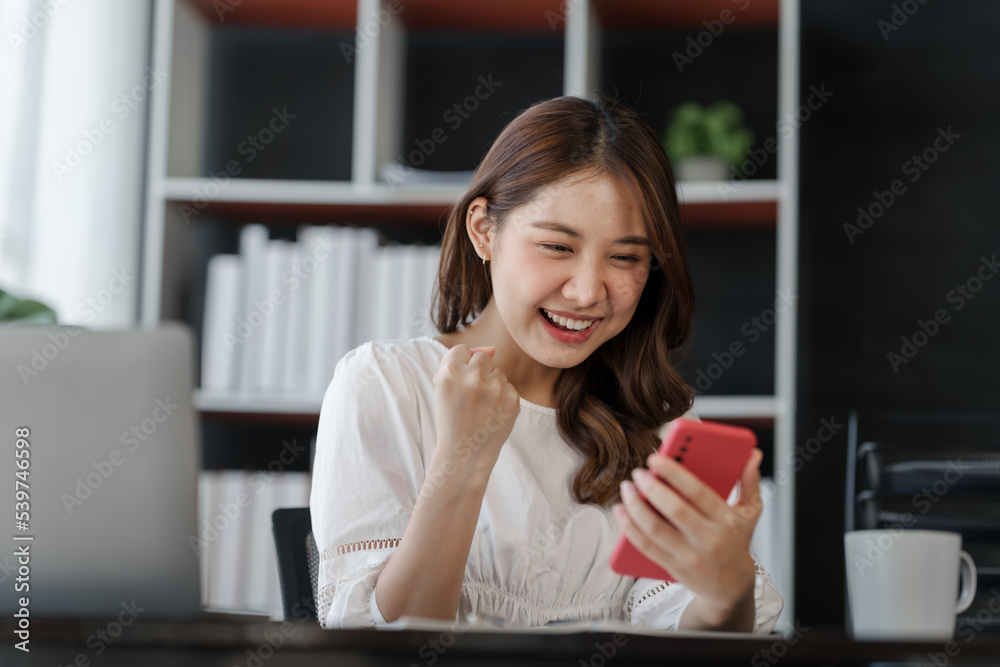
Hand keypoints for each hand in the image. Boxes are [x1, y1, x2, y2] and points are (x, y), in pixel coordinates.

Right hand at [429, 344, 519, 492]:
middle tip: (472, 395)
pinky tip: (492, 413)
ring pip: (497, 371)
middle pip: (483, 356)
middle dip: (478, 371)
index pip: (462, 350)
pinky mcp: (512, 398)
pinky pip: (508, 386)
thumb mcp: (442, 389)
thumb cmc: (451, 419)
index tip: (460, 382)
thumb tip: (492, 349)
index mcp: (450, 373)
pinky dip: (501, 397)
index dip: (461, 366)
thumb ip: (458, 363)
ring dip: (491, 384)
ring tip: (481, 407)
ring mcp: (495, 388)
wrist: (465, 454)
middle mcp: (473, 377)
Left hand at [612, 448, 763, 629]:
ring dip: (635, 506)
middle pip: (674, 510)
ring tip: (627, 489)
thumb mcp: (750, 512)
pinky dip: (629, 528)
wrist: (732, 587)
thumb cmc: (736, 541)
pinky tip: (621, 511)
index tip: (655, 458)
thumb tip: (754, 454)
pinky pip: (645, 546)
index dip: (674, 473)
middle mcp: (708, 539)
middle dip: (651, 488)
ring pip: (655, 529)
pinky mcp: (673, 567)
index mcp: (726, 520)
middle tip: (638, 473)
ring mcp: (689, 555)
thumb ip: (749, 481)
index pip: (698, 492)